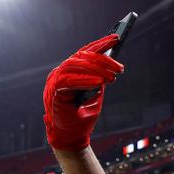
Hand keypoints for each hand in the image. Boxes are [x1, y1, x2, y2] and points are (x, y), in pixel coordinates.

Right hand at [43, 34, 123, 150]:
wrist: (71, 136)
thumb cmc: (83, 116)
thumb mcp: (96, 94)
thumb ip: (99, 79)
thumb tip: (111, 64)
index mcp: (70, 71)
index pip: (85, 52)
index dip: (101, 43)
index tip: (117, 37)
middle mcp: (61, 73)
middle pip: (81, 57)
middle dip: (104, 60)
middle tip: (120, 68)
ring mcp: (55, 81)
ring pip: (75, 66)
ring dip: (96, 70)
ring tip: (113, 77)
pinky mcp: (53, 92)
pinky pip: (68, 81)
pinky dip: (84, 80)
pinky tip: (99, 83)